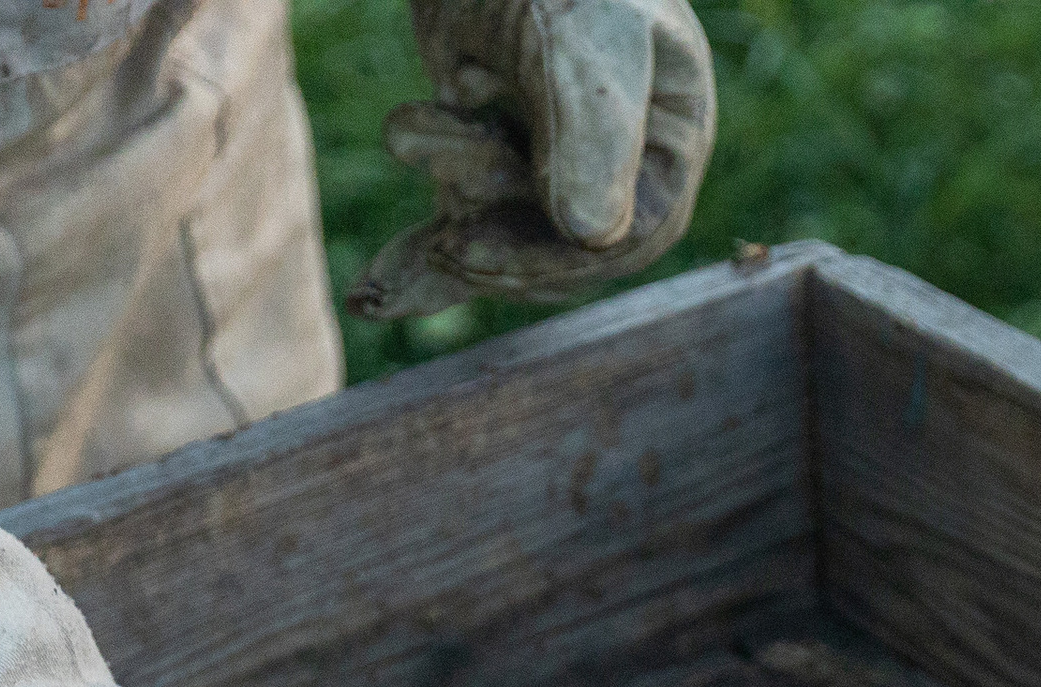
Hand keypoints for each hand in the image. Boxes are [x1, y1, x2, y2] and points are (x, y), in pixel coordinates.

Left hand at [348, 0, 715, 319]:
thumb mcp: (585, 34)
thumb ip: (596, 128)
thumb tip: (595, 235)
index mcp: (669, 134)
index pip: (629, 234)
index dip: (554, 258)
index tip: (476, 250)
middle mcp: (619, 159)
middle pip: (561, 245)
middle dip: (493, 232)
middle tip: (440, 234)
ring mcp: (551, 160)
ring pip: (503, 234)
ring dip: (449, 195)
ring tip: (407, 126)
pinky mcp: (489, 158)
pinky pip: (463, 230)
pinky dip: (417, 262)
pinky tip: (370, 298)